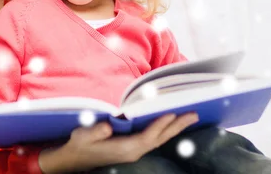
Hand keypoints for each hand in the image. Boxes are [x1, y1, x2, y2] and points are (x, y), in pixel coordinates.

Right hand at [38, 112, 198, 172]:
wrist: (76, 158)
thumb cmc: (81, 144)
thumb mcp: (83, 135)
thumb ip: (96, 131)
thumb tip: (108, 126)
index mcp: (125, 149)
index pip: (148, 137)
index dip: (160, 125)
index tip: (172, 113)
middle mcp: (134, 151)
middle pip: (160, 138)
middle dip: (177, 126)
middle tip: (194, 114)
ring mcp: (136, 151)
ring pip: (160, 139)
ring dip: (175, 128)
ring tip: (190, 116)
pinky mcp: (134, 148)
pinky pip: (155, 138)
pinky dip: (166, 130)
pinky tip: (173, 123)